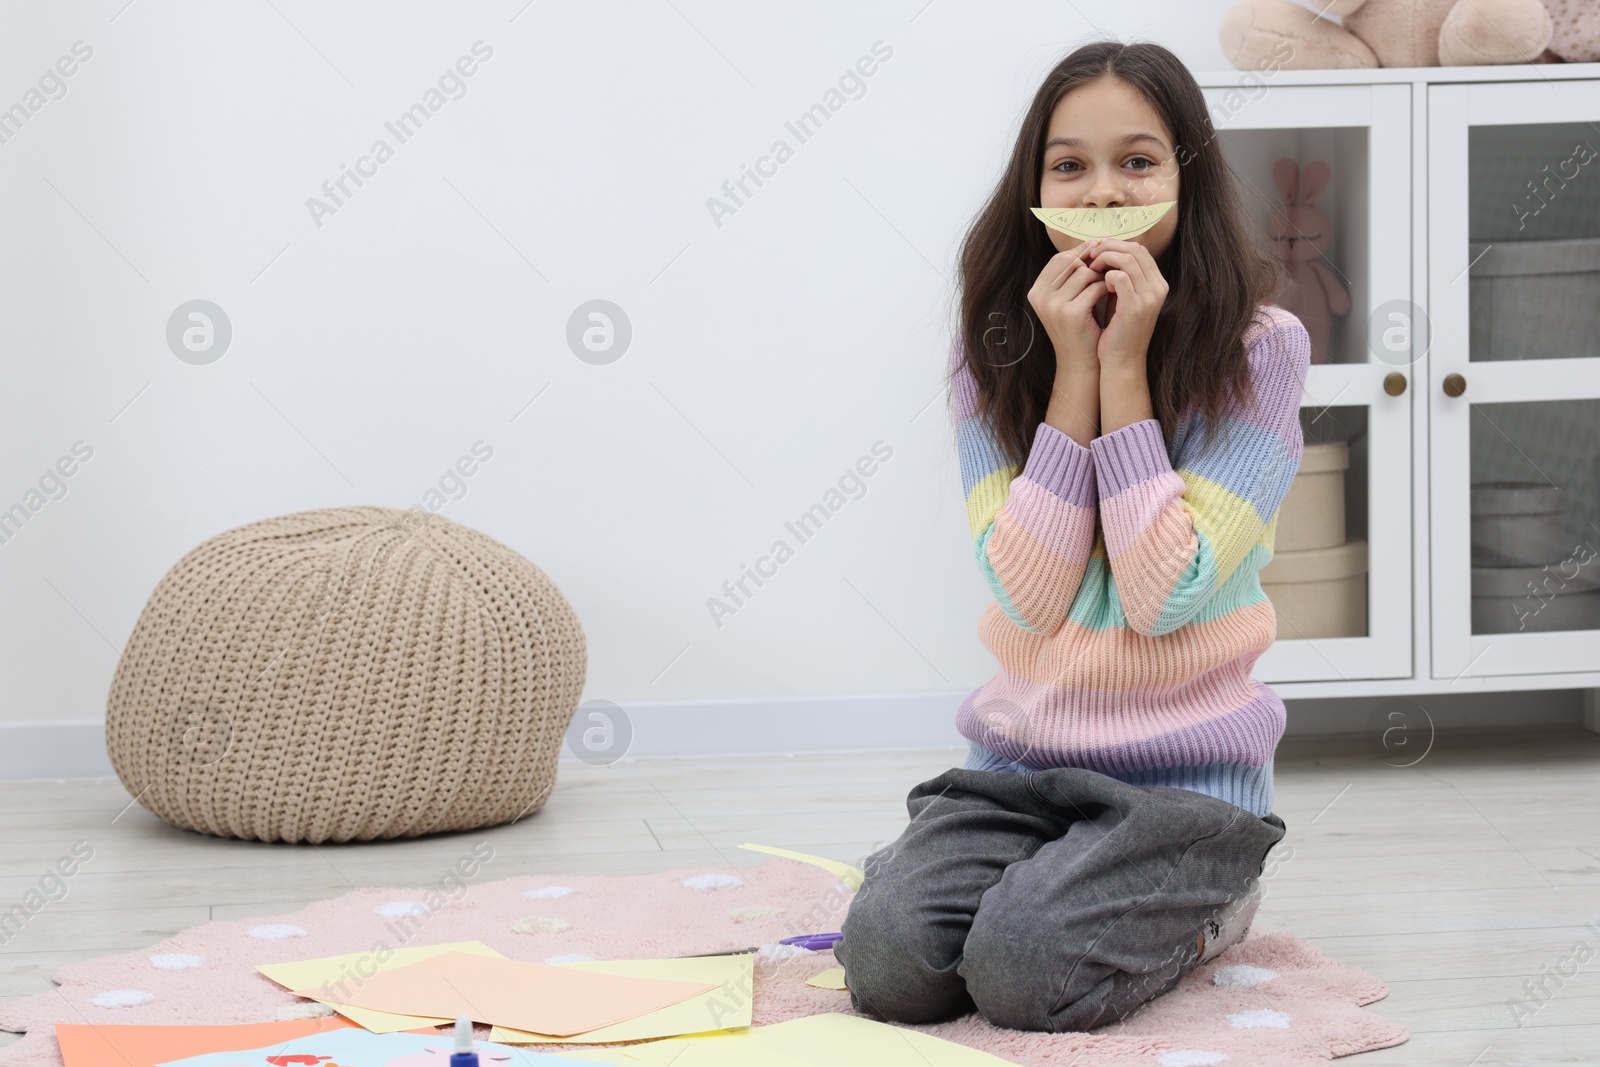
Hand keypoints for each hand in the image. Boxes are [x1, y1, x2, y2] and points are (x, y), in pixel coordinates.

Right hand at [1027, 242, 1108, 372]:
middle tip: (1106, 270)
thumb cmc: (1079, 328)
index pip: (1059, 259)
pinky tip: (1112, 295)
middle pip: (1069, 261)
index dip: (1080, 254)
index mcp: (1036, 291)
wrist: (1081, 362)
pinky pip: (1095, 287)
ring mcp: (1053, 305)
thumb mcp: (1068, 299)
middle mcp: (1040, 297)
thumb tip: (1093, 242)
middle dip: (1090, 263)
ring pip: (1084, 272)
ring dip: (1100, 276)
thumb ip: (1073, 275)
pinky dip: (1107, 288)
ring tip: (1108, 287)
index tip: (1099, 254)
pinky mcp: (1071, 313)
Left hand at [1083, 239, 1168, 371]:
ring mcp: (1150, 296)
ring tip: (1089, 266)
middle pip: (1135, 249)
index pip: (1139, 250)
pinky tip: (1096, 284)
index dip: (1117, 245)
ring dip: (1105, 258)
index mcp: (1157, 283)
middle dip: (1109, 246)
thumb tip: (1103, 253)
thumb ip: (1119, 277)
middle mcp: (1158, 287)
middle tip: (1090, 253)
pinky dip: (1104, 276)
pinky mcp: (1136, 306)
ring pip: (1127, 259)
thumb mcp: (1122, 299)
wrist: (1122, 361)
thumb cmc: (1117, 331)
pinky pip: (1119, 277)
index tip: (1097, 249)